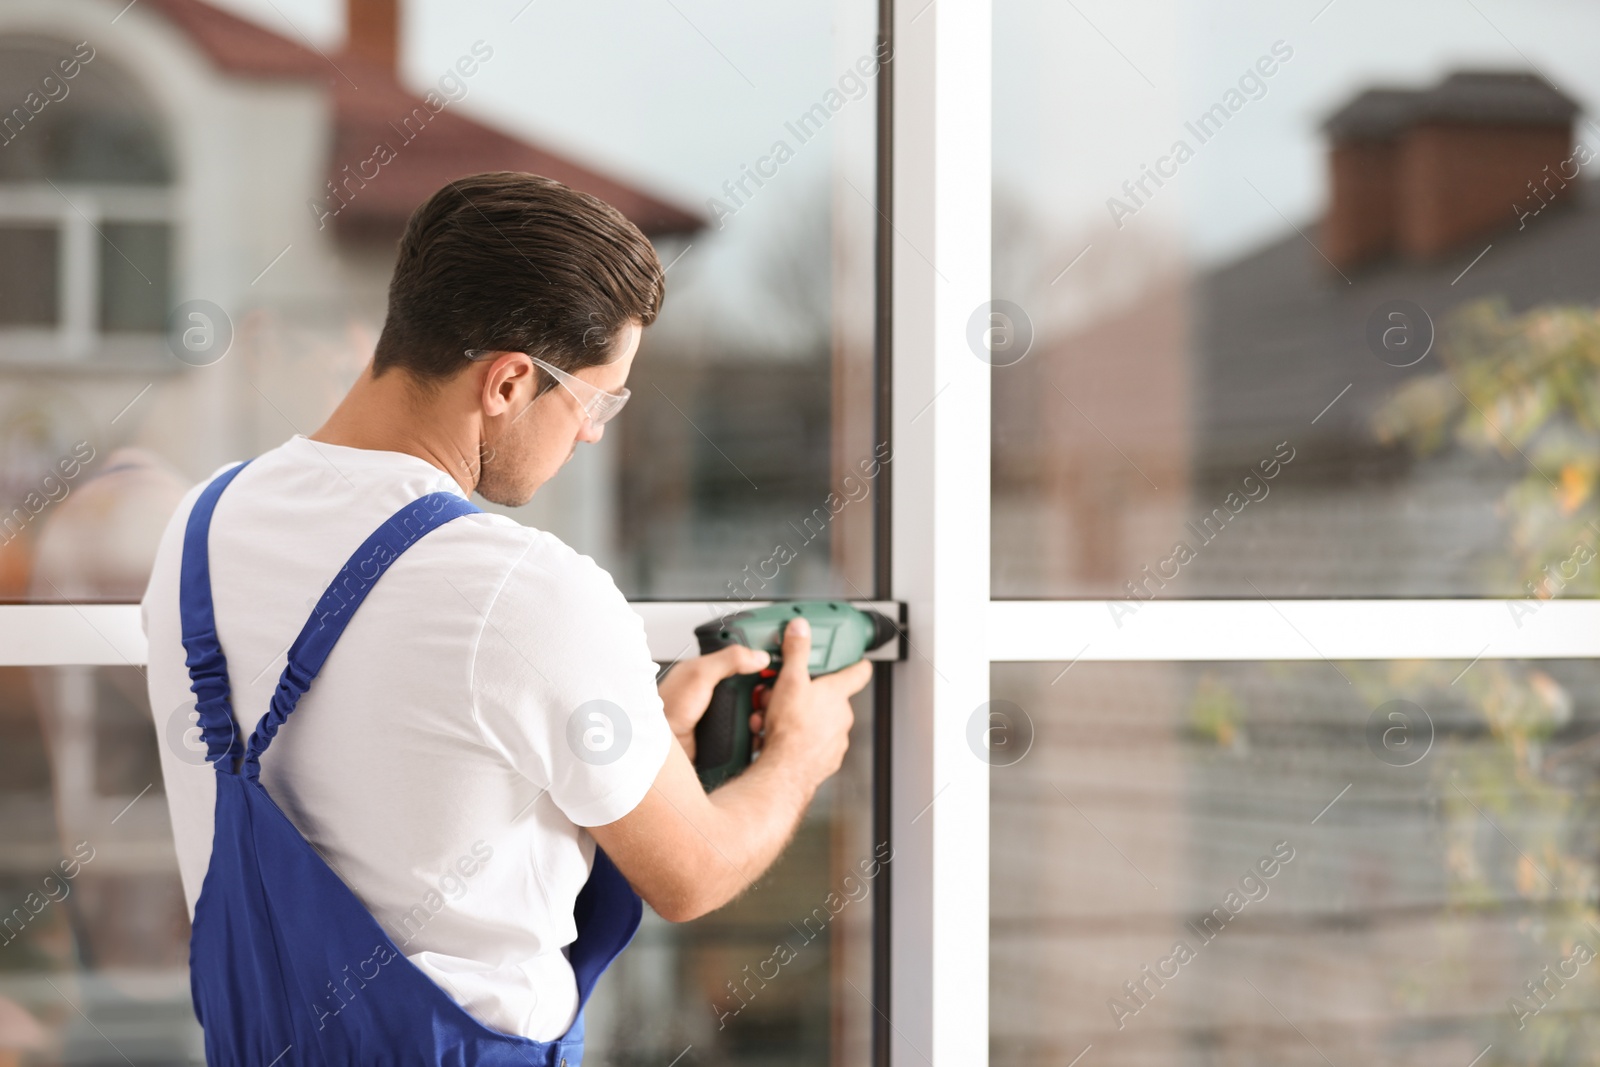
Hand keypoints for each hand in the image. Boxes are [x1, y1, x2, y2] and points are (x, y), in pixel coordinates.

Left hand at [657, 644, 770, 760]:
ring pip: (758, 709)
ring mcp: (724, 713)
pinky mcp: (727, 735)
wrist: (659, 750)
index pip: (744, 657)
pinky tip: (755, 733)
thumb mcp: (698, 676)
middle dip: (768, 690)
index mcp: (711, 670)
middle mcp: (718, 691)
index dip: (763, 656)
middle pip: (757, 684)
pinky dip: (758, 732)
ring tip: (759, 717)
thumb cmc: (667, 710)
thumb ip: (728, 660)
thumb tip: (758, 655)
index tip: (780, 658)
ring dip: (764, 713)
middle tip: (768, 695)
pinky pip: (752, 731)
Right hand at [757, 618, 872, 786]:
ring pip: (817, 722)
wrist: (786, 770)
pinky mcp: (825, 760)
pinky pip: (812, 744)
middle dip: (805, 696)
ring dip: (797, 718)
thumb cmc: (791, 729)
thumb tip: (800, 629)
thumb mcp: (790, 680)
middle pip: (828, 699)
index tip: (856, 661)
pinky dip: (797, 740)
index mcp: (837, 694)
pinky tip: (777, 737)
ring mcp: (836, 740)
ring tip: (771, 719)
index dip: (857, 664)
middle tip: (782, 696)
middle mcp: (842, 717)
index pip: (858, 673)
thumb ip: (796, 652)